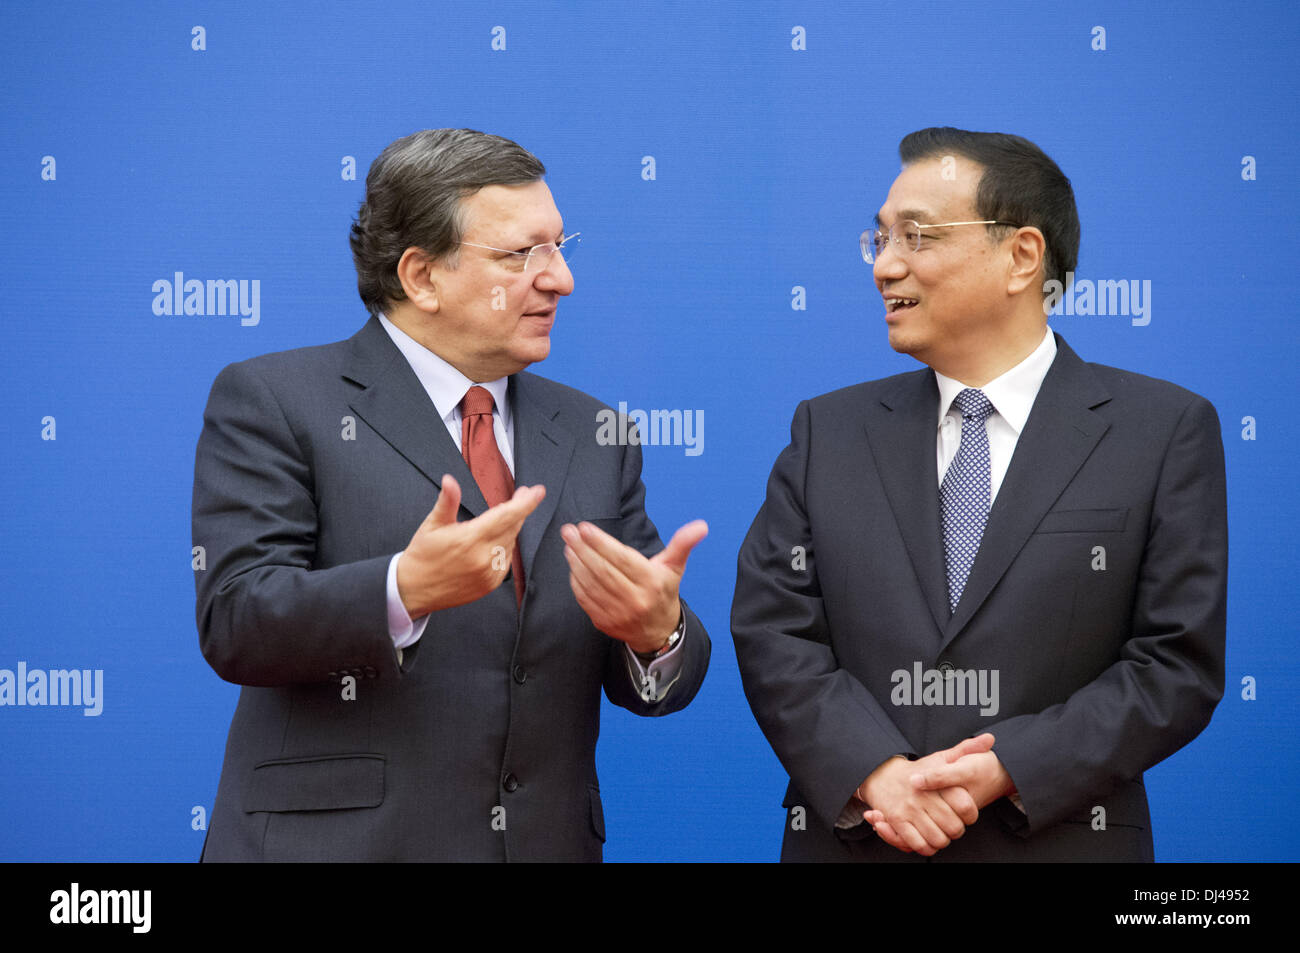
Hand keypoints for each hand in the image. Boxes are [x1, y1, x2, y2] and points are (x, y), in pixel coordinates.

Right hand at [396, 475, 545, 616]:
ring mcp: (489, 574)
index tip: (538, 491)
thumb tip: (450, 480)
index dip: (526, 503)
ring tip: (503, 516)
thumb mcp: (432, 524)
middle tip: (522, 494)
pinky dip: (505, 546)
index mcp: (470, 539)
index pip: (506, 516)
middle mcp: (483, 558)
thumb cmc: (422, 555)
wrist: (413, 590)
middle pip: (513, 527)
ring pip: (511, 543)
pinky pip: (506, 560)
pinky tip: (496, 539)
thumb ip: (447, 501)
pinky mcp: (490, 584)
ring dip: (511, 527)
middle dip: (520, 509)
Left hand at [560, 519, 707, 654]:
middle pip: (603, 571)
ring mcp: (617, 613)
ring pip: (591, 585)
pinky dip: (576, 581)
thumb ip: (683, 544)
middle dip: (583, 549)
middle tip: (568, 531)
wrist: (658, 633)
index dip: (601, 543)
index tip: (585, 528)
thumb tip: (701, 526)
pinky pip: (585, 599)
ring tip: (568, 544)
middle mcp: (635, 599)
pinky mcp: (604, 622)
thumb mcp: (674, 567)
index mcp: (651, 583)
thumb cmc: (663, 592)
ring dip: (576, 563)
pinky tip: (572, 564)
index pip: (622, 559)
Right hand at [857, 733, 995, 855]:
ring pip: (938, 840)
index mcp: (936, 780)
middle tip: (952, 825)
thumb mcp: (940, 757)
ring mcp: (908, 809)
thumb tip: (989, 739)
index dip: (970, 815)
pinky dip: (926, 846)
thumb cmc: (916, 770)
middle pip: (954, 828)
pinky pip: (918, 845)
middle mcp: (923, 796)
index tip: (966, 814)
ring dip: (942, 840)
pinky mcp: (897, 821)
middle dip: (957, 830)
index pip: (965, 807)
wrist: (881, 776)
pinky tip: (927, 839)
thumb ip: (966, 750)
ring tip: (940, 832)